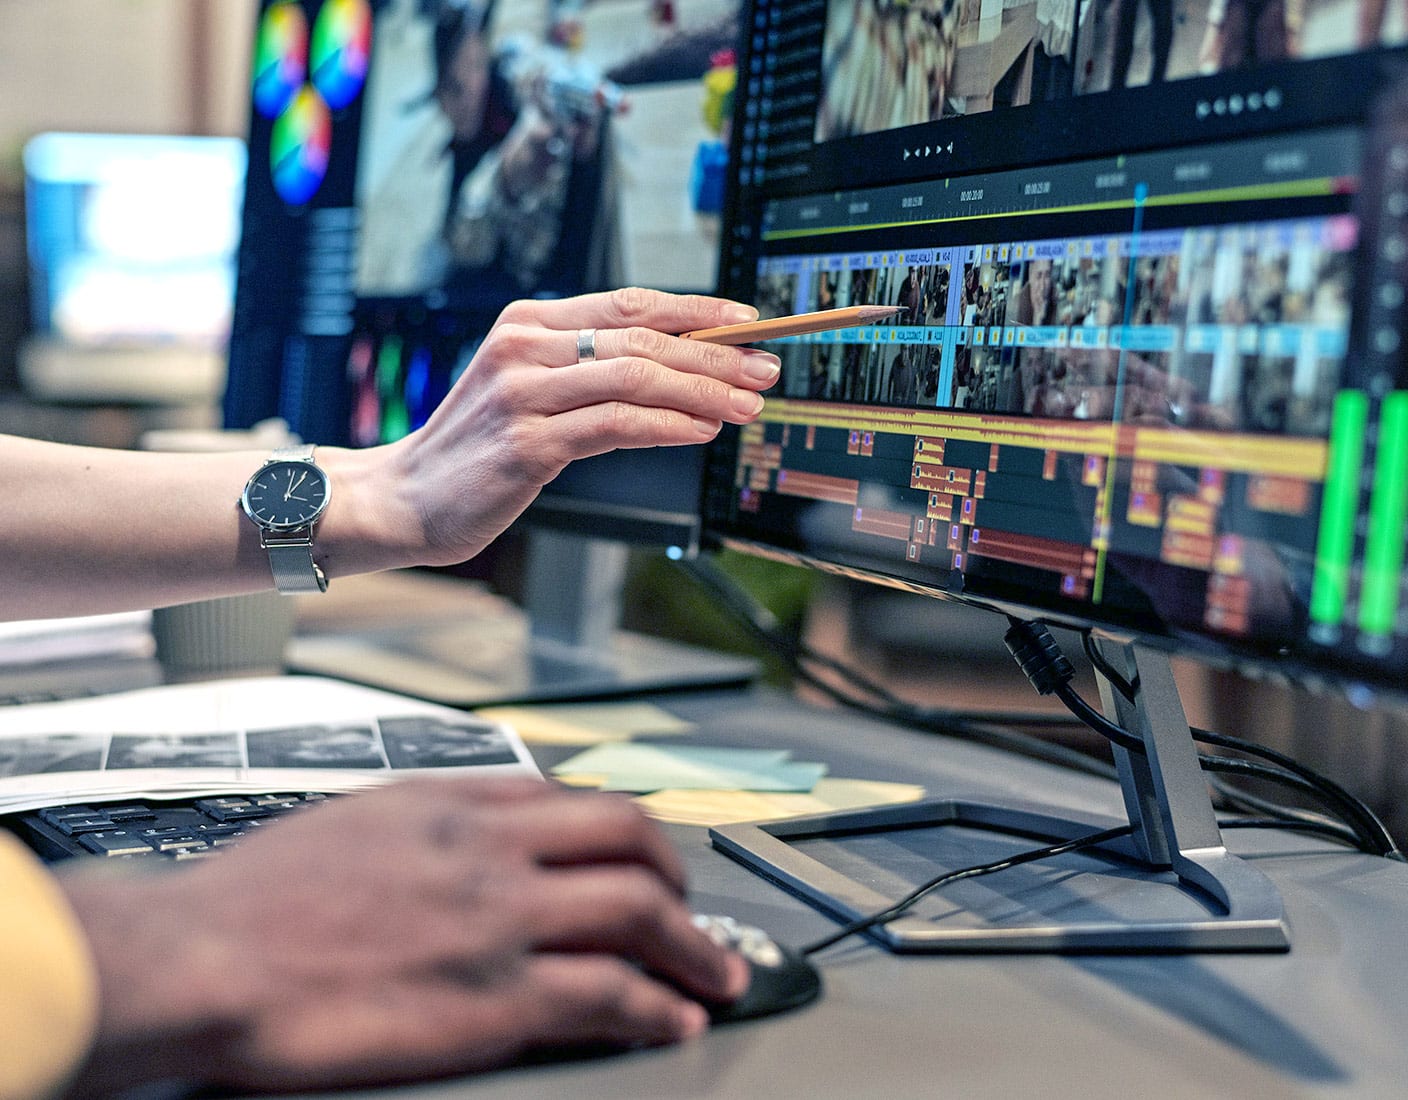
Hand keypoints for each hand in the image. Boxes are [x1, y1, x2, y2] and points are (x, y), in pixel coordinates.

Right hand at [58, 777, 749, 1095]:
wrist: (200, 959)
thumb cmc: (252, 900)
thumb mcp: (350, 820)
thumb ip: (425, 821)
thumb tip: (468, 831)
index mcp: (451, 801)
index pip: (569, 799)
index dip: (623, 831)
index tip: (643, 856)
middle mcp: (489, 847)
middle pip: (627, 838)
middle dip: (680, 874)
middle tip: (697, 911)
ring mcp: (499, 918)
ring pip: (638, 910)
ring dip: (695, 947)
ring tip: (719, 975)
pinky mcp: (495, 995)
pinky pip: (608, 993)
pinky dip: (657, 1005)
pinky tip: (674, 1020)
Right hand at [365, 287, 778, 568]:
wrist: (405, 498)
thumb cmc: (478, 448)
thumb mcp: (530, 389)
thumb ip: (591, 371)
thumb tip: (683, 369)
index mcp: (528, 322)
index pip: (630, 302)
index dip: (696, 310)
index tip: (748, 322)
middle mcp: (523, 347)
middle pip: (642, 337)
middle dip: (715, 354)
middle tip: (765, 369)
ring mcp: (522, 394)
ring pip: (636, 377)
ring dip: (703, 390)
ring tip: (745, 405)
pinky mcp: (526, 444)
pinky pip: (616, 426)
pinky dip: (668, 425)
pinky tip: (701, 430)